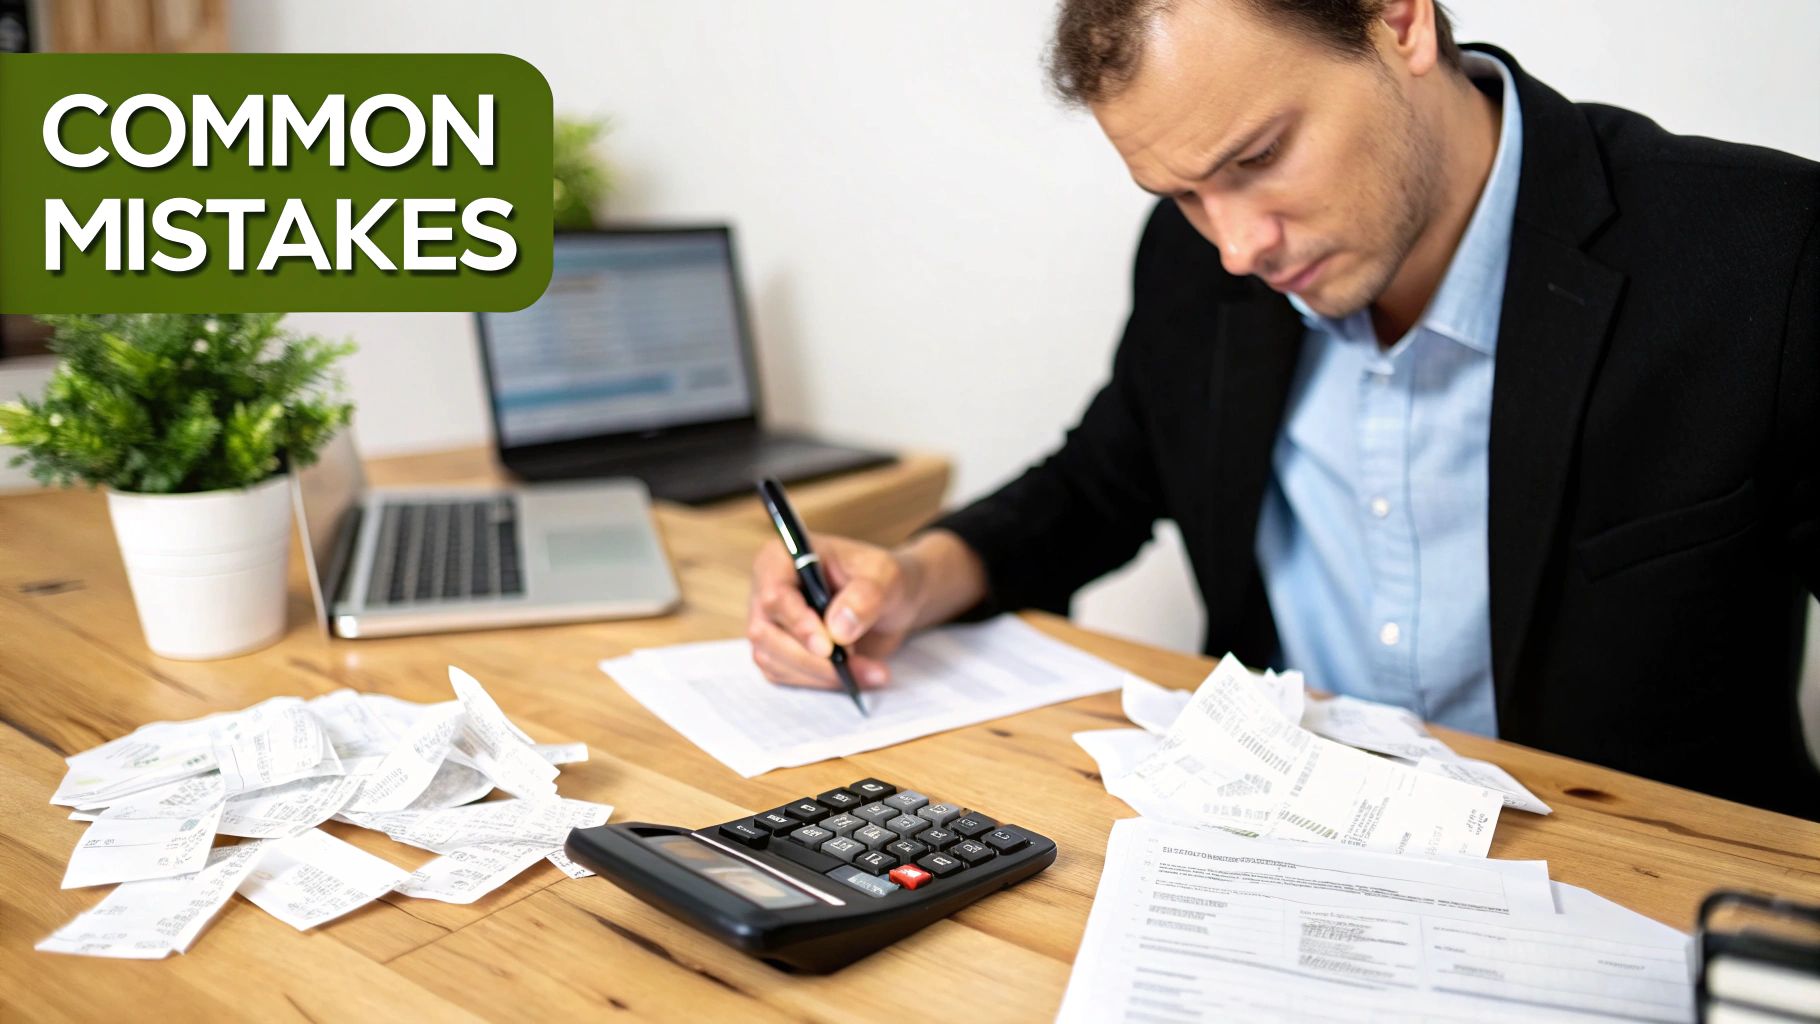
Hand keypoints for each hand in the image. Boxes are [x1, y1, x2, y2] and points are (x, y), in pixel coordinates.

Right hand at [747, 533, 921, 690]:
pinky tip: (858, 678)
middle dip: (811, 658)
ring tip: (871, 672)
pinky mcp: (779, 653)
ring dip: (821, 675)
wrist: (890, 601)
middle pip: (766, 633)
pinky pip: (787, 676)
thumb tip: (838, 631)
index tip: (829, 647)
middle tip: (855, 664)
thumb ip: (865, 596)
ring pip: (774, 660)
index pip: (775, 595)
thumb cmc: (881, 577)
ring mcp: (769, 625)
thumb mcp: (885, 576)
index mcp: (782, 558)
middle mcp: (766, 591)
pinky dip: (822, 682)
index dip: (798, 624)